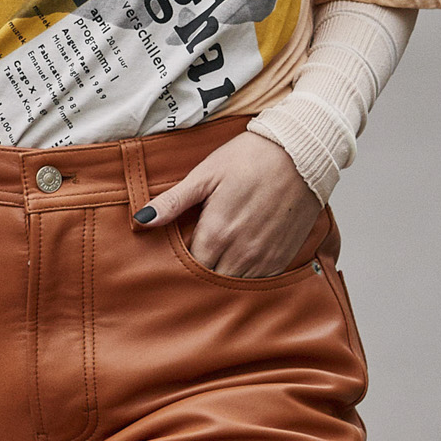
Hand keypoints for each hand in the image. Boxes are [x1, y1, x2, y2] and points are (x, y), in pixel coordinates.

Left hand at [132, 132, 324, 277]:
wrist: (300, 153)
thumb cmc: (250, 158)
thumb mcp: (205, 175)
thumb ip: (173, 201)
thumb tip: (140, 220)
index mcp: (216, 233)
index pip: (187, 269)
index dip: (177, 267)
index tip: (172, 260)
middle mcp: (240, 253)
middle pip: (210, 283)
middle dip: (198, 278)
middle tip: (192, 264)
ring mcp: (263, 258)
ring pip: (234, 287)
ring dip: (222, 280)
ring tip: (215, 264)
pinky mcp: (283, 258)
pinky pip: (259, 283)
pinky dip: (246, 278)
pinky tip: (238, 263)